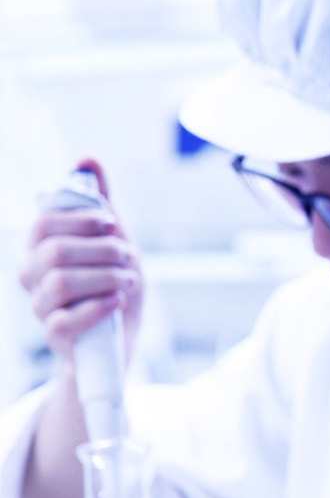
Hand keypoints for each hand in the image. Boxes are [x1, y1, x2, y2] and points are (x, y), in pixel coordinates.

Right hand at [20, 159, 143, 364]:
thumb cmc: (113, 285)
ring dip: (106, 277)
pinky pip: (65, 320)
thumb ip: (97, 202)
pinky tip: (118, 300)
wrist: (122, 338)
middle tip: (128, 256)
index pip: (44, 222)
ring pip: (60, 283)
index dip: (82, 219)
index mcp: (40, 248)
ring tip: (129, 279)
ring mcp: (40, 307)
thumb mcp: (112, 240)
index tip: (112, 224)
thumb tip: (87, 159)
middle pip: (55, 251)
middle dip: (102, 250)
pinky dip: (98, 307)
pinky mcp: (56, 336)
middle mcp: (32, 275)